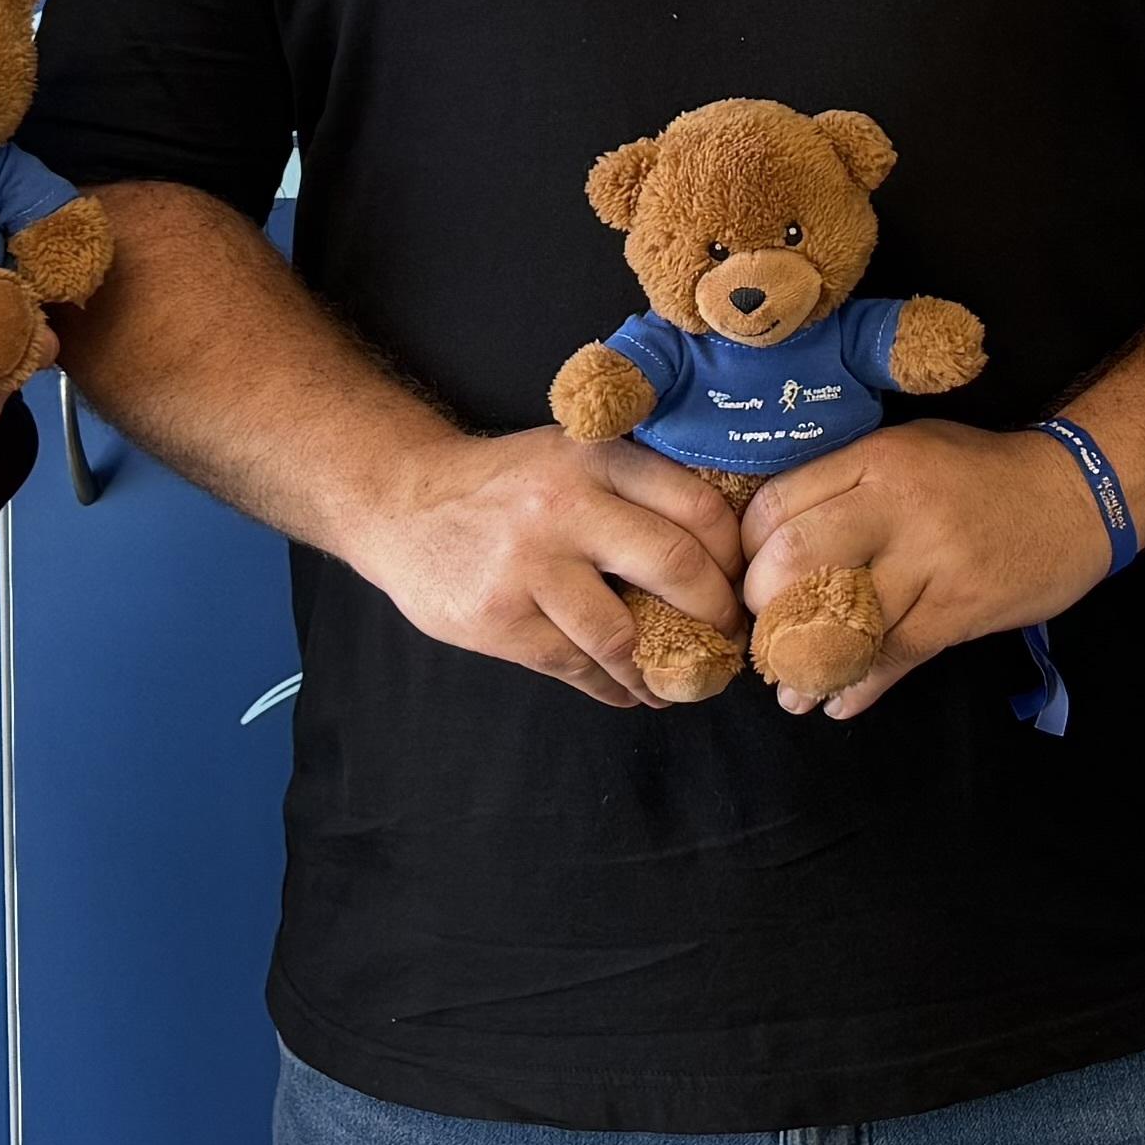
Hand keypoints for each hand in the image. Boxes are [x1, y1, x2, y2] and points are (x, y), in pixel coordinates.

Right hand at [322, 423, 746, 708]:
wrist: (402, 505)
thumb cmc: (506, 487)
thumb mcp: (571, 456)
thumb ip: (634, 485)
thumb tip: (723, 550)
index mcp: (597, 458)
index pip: (698, 505)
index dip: (733, 555)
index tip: (743, 582)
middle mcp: (566, 504)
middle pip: (675, 566)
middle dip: (715, 613)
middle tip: (726, 636)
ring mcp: (529, 564)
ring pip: (624, 634)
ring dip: (662, 666)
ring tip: (680, 677)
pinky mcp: (499, 619)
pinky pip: (576, 666)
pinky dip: (613, 686)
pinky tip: (629, 689)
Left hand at [738, 419, 1113, 721]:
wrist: (1075, 496)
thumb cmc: (980, 475)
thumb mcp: (908, 453)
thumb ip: (847, 485)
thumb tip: (775, 541)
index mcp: (876, 459)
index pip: (779, 504)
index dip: (749, 550)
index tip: (748, 579)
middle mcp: (896, 504)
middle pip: (795, 558)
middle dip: (764, 607)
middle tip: (764, 633)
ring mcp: (930, 558)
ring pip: (840, 618)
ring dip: (804, 666)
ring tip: (789, 689)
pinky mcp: (958, 608)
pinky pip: (892, 657)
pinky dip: (858, 689)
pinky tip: (838, 705)